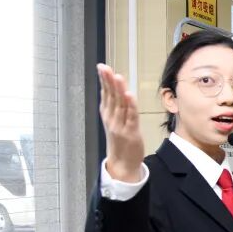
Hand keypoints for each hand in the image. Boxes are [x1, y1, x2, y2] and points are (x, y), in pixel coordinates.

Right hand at [97, 64, 144, 181]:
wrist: (122, 164)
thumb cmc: (120, 141)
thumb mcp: (114, 121)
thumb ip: (114, 105)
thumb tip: (111, 89)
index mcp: (107, 114)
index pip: (106, 93)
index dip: (104, 80)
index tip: (102, 67)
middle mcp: (111, 118)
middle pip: (111, 97)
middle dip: (108, 81)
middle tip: (105, 68)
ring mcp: (120, 126)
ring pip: (120, 104)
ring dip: (119, 90)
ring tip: (117, 77)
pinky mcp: (130, 132)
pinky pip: (131, 117)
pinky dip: (130, 106)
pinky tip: (129, 95)